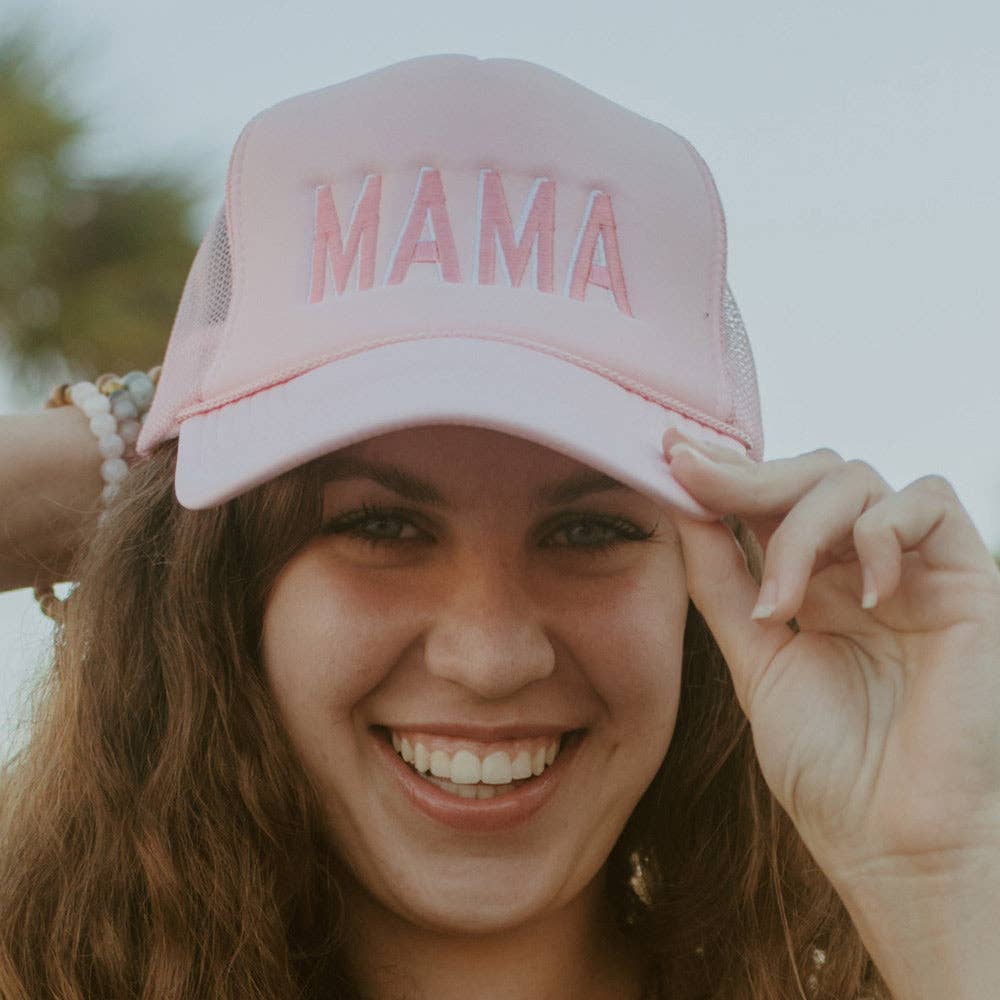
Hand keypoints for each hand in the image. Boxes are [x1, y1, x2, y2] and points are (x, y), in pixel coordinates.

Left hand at [662, 429, 999, 894]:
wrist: (893, 845)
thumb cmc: (829, 768)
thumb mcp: (754, 660)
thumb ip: (724, 584)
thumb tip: (683, 511)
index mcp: (813, 585)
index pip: (769, 500)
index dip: (723, 471)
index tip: (666, 451)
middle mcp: (861, 569)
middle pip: (809, 472)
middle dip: (747, 476)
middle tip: (695, 481)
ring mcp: (913, 571)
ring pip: (855, 479)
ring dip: (800, 527)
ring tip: (780, 606)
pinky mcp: (970, 580)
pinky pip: (929, 501)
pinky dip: (880, 532)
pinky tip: (860, 596)